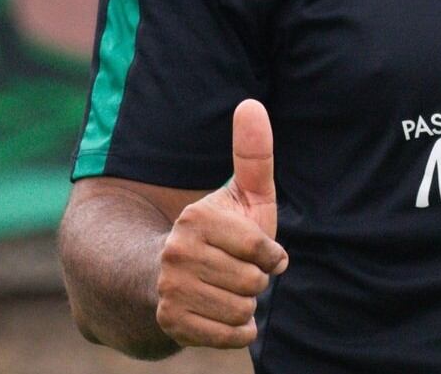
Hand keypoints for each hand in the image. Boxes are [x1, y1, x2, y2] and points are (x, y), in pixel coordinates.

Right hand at [154, 100, 286, 349]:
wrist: (171, 277)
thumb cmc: (223, 234)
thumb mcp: (243, 194)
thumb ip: (253, 154)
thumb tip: (251, 104)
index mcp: (196, 219)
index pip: (261, 249)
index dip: (271, 255)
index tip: (262, 252)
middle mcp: (176, 252)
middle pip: (253, 282)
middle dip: (256, 282)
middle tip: (238, 273)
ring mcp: (169, 289)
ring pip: (242, 310)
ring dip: (245, 306)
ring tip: (227, 290)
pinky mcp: (170, 322)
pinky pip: (230, 336)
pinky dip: (237, 331)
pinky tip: (224, 314)